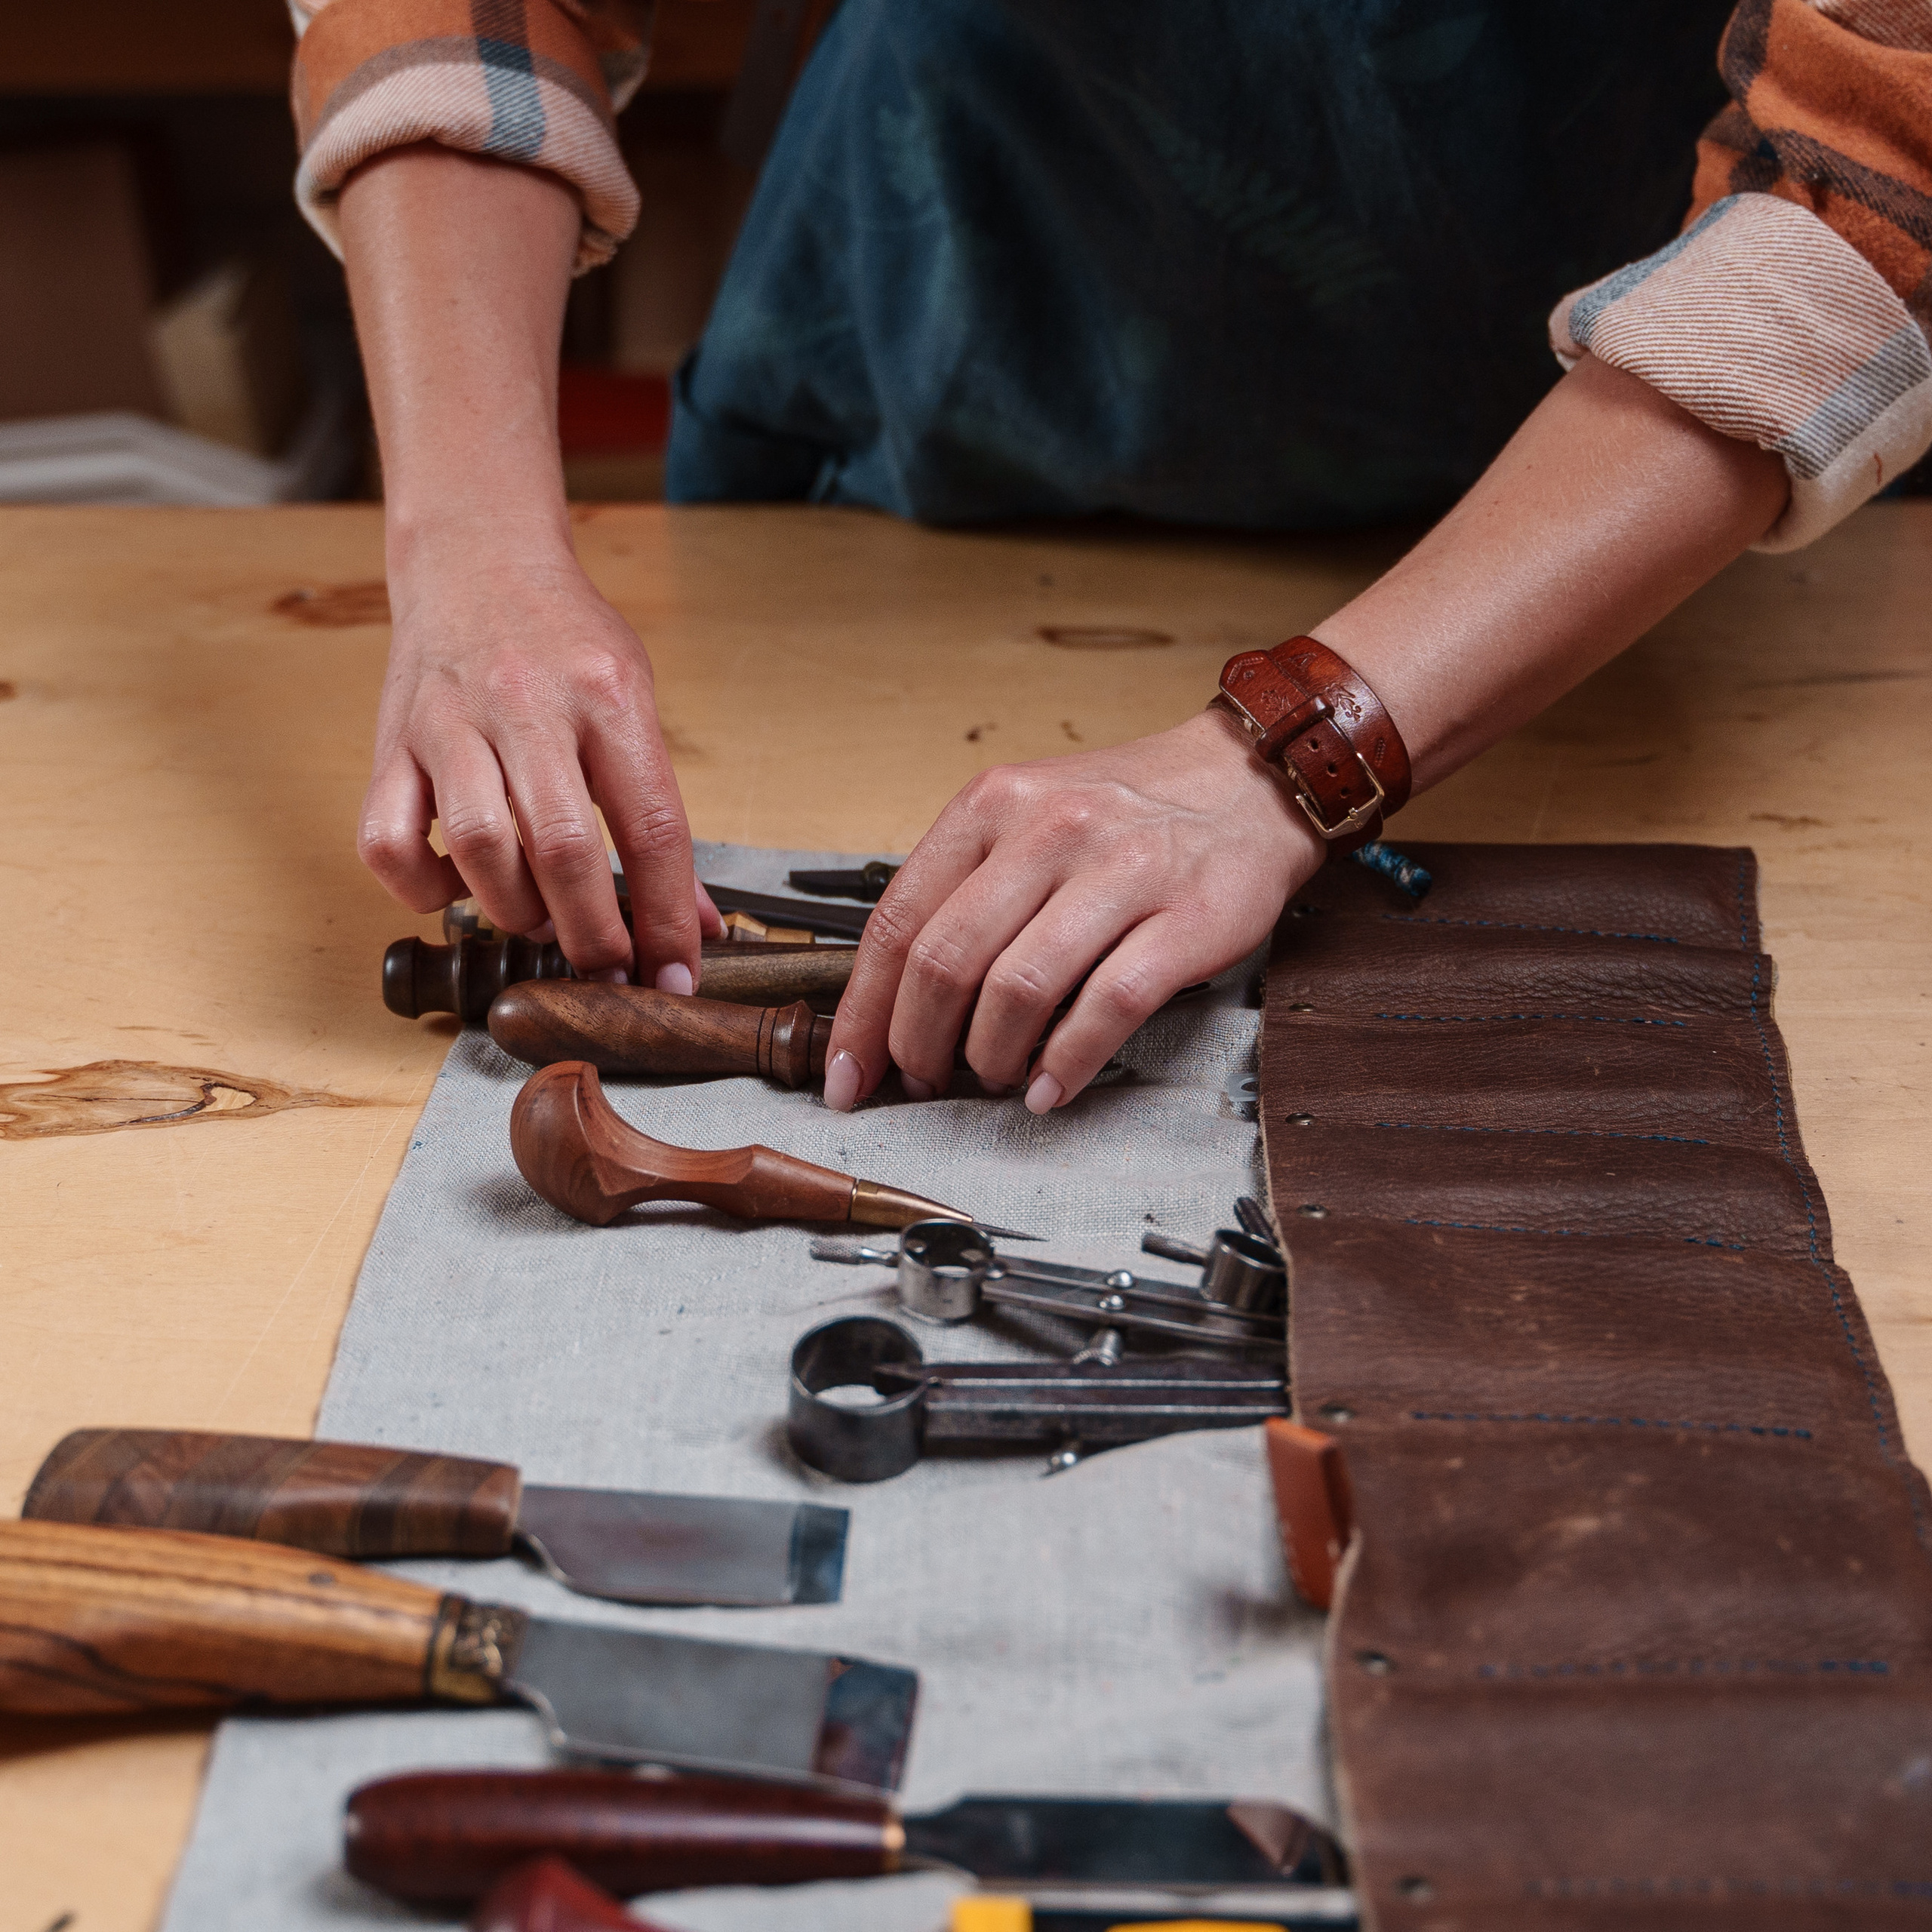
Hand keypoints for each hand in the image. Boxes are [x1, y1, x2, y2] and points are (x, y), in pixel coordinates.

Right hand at [356, 528, 719, 987]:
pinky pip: (388, 842)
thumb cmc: (565, 641)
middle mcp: (527, 706)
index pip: (652, 828)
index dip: (669, 917)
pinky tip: (459, 885)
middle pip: (563, 849)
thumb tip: (697, 921)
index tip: (676, 975)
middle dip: (593, 935)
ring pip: (479, 849)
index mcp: (608, 697)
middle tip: (608, 967)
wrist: (477, 558)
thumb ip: (660, 814)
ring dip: (516, 912)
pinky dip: (424, 888)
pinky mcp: (392, 743)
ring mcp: (451, 723)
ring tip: (540, 919)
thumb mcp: (636, 703)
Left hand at [822, 708, 1325, 1112]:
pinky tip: (1049, 1089)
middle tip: (923, 1082)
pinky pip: (1106, 1008)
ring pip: (1018, 991)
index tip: (847, 1071)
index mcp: (993, 805)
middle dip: (918, 1045)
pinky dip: (1065, 1064)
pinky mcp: (1185, 919)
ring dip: (990, 1059)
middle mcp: (1049, 831)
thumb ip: (965, 887)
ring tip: (994, 1079)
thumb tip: (896, 997)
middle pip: (945, 963)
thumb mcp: (1027, 818)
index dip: (862, 1013)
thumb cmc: (1128, 813)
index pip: (897, 922)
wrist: (1248, 779)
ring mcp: (1119, 872)